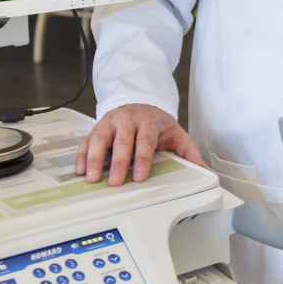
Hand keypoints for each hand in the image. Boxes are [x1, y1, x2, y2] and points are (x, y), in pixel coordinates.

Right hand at [75, 103, 204, 185]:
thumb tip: (202, 167)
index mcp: (147, 120)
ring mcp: (110, 122)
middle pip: (121, 141)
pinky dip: (82, 154)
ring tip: (92, 177)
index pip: (144, 140)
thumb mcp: (175, 132)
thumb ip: (187, 150)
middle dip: (118, 163)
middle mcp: (127, 119)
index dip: (141, 159)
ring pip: (100, 139)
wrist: (139, 102)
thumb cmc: (156, 122)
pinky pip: (87, 140)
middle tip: (115, 181)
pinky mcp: (97, 127)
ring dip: (94, 159)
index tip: (139, 176)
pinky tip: (80, 169)